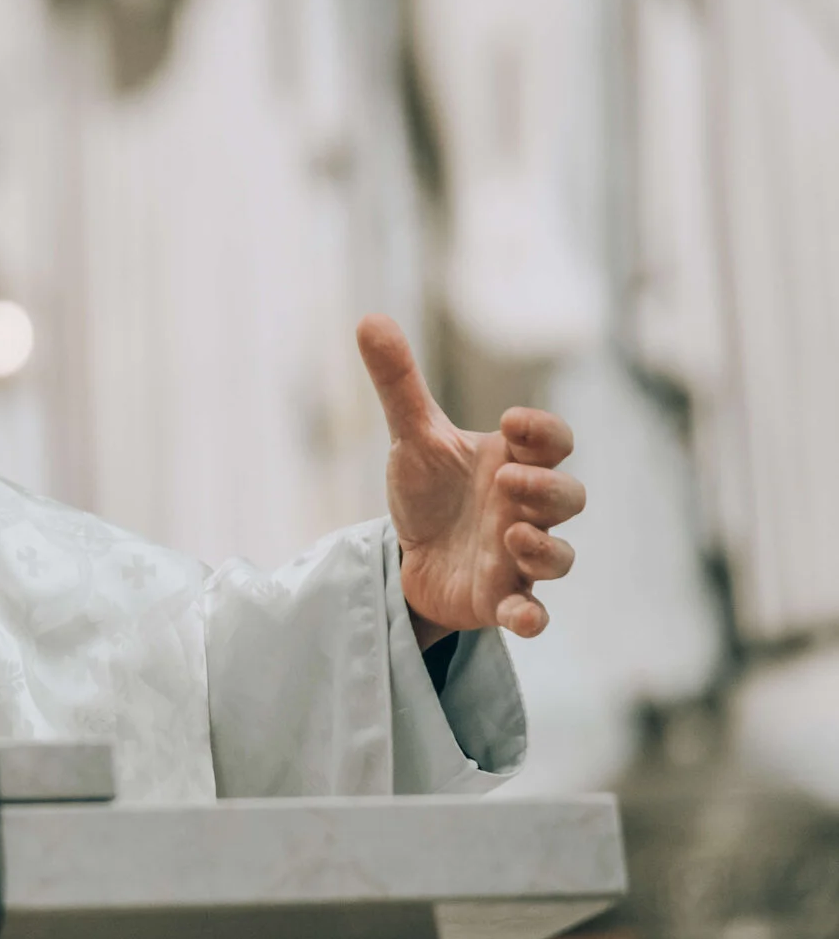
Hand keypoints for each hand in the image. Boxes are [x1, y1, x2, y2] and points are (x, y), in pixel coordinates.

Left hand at [356, 314, 586, 647]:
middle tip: (507, 482)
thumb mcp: (411, 438)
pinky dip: (533, 618)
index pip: (553, 441)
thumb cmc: (430, 491)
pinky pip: (533, 613)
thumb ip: (399, 384)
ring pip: (560, 556)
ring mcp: (519, 558)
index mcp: (513, 462)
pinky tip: (523, 619)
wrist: (411, 556)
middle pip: (569, 497)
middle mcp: (526, 510)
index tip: (512, 423)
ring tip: (509, 535)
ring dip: (544, 548)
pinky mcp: (502, 600)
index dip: (544, 433)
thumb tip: (369, 318)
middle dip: (548, 489)